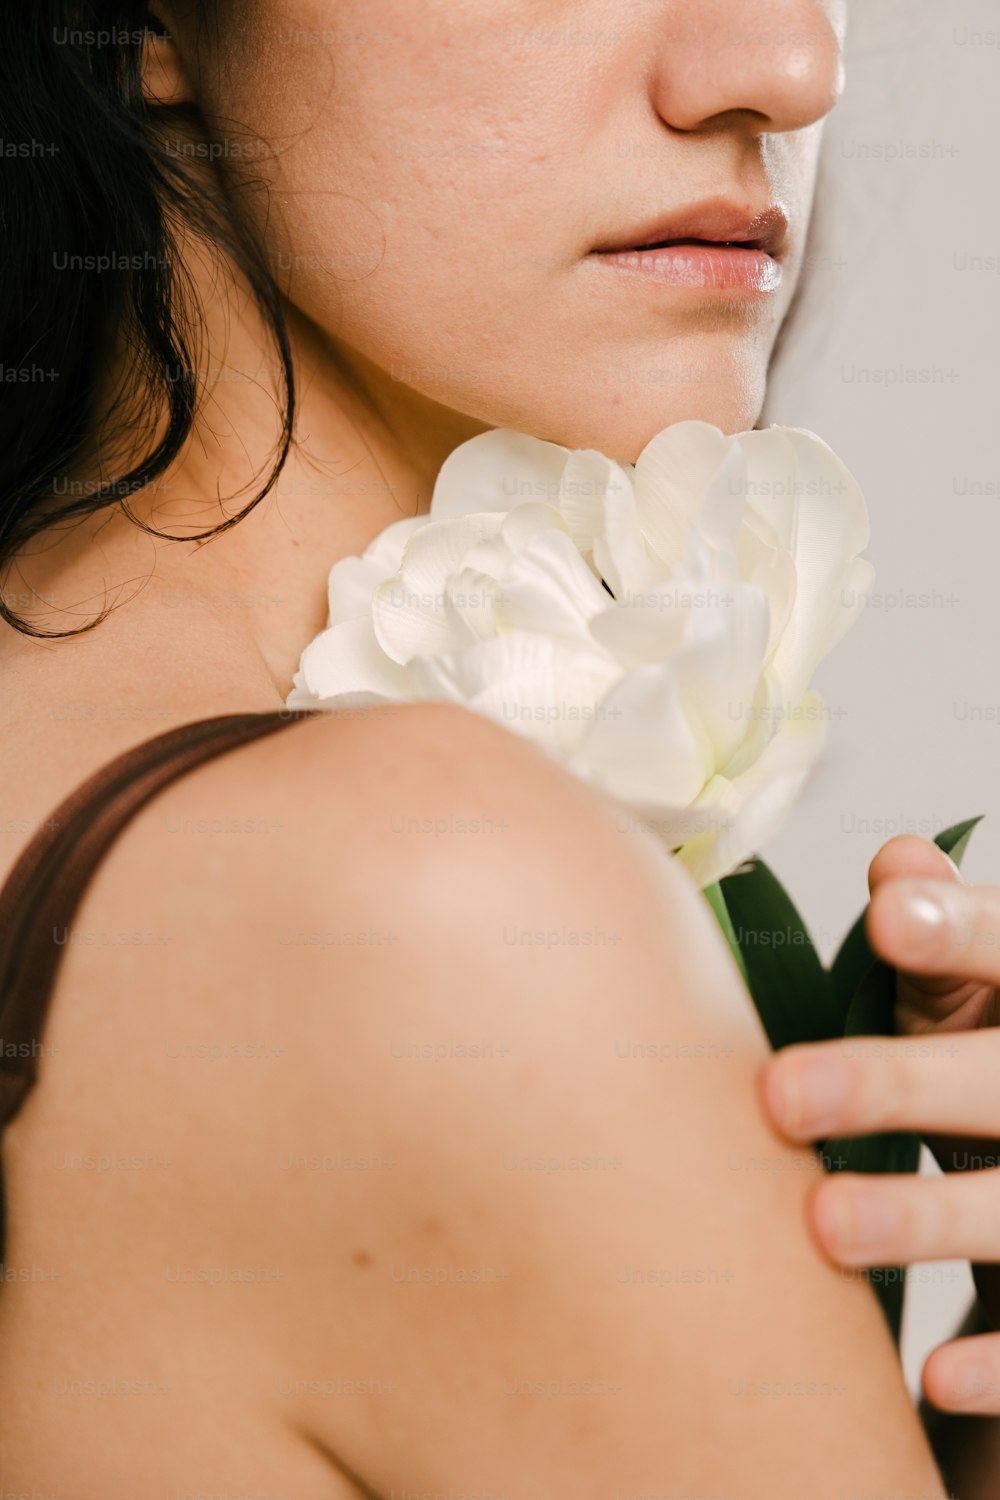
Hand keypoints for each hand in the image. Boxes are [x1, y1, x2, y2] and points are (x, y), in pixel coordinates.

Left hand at [760, 836, 999, 1414]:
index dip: (960, 930)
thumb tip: (895, 857)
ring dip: (929, 1216)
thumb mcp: (978, 991)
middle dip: (900, 1082)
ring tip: (824, 1226)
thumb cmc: (991, 1060)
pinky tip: (934, 1375)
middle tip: (779, 1093)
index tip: (888, 917)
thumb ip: (941, 928)